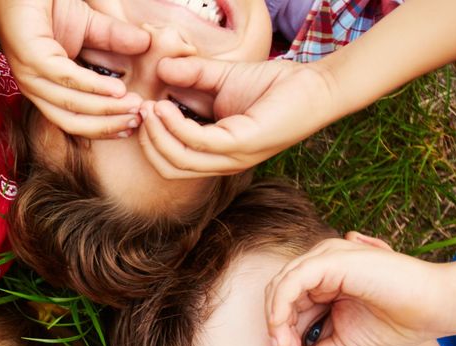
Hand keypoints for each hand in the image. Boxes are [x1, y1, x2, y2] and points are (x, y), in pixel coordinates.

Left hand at [0, 0, 150, 137]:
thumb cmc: (48, 4)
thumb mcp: (89, 26)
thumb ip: (115, 39)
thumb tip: (146, 45)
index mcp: (45, 87)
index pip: (75, 120)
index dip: (104, 126)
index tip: (134, 123)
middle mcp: (34, 87)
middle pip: (72, 121)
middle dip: (107, 124)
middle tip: (138, 119)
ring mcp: (29, 73)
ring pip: (70, 104)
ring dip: (105, 109)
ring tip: (133, 106)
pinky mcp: (30, 56)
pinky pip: (65, 78)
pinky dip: (92, 86)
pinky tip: (117, 89)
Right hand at [137, 57, 339, 177]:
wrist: (315, 85)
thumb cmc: (274, 86)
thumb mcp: (222, 78)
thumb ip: (192, 75)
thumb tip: (160, 69)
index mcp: (217, 153)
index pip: (171, 162)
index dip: (149, 139)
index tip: (140, 109)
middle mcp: (223, 162)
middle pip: (169, 168)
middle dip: (147, 141)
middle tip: (139, 110)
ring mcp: (233, 157)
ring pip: (179, 160)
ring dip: (157, 135)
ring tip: (149, 107)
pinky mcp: (243, 145)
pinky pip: (198, 142)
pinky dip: (176, 126)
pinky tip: (166, 106)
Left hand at [266, 233, 449, 345]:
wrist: (434, 309)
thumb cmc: (395, 325)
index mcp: (325, 283)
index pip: (287, 305)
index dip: (281, 332)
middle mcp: (322, 266)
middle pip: (279, 294)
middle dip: (275, 327)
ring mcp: (326, 258)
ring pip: (281, 285)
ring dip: (276, 319)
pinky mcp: (332, 259)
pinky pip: (292, 279)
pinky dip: (281, 304)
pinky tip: (283, 327)